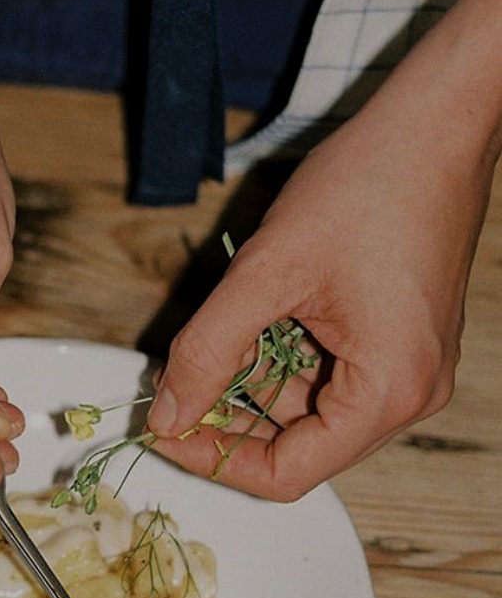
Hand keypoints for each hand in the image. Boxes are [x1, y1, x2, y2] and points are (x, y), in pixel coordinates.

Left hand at [146, 83, 491, 499]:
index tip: (164, 428)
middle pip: (299, 448)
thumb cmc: (367, 186)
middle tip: (172, 384)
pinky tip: (252, 320)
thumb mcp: (265, 272)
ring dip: (251, 388)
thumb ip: (208, 350)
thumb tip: (166, 415)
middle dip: (229, 421)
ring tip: (210, 340)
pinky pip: (327, 379)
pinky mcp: (397, 344)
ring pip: (308, 413)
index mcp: (388, 391)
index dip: (215, 460)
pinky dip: (280, 362)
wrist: (434, 124)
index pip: (288, 473)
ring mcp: (407, 370)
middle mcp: (409, 395)